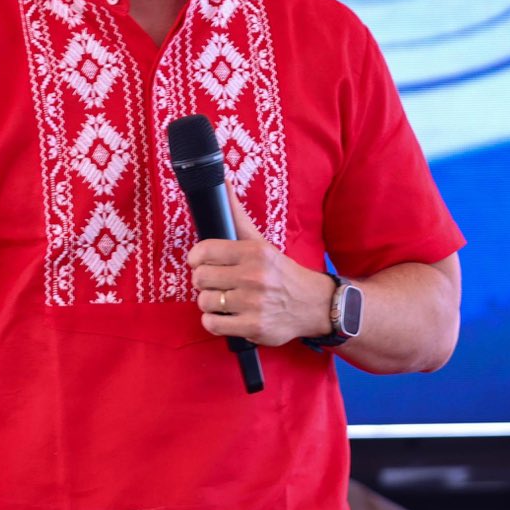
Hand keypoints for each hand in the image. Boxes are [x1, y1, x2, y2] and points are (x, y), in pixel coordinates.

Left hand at [186, 198, 332, 347]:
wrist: (313, 304)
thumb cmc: (281, 272)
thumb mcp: (261, 242)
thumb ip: (238, 216)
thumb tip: (223, 182)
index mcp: (253, 252)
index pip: (204, 251)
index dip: (195, 258)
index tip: (200, 263)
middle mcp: (253, 276)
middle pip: (200, 278)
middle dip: (203, 281)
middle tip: (214, 282)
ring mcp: (253, 304)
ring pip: (204, 301)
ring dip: (209, 302)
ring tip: (223, 299)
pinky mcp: (253, 327)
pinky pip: (213, 325)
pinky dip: (214, 322)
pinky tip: (225, 315)